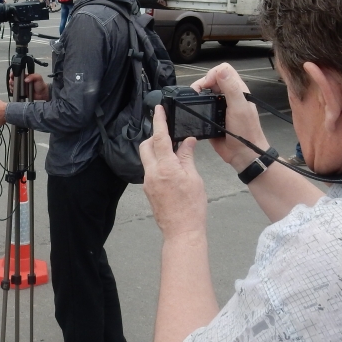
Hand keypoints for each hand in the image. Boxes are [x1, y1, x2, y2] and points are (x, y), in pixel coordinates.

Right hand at [9, 72, 49, 100]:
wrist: (43, 94)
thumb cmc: (41, 84)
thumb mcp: (38, 77)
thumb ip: (33, 76)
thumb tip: (26, 79)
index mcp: (26, 76)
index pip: (18, 73)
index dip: (14, 74)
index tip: (12, 75)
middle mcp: (23, 81)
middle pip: (14, 80)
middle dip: (11, 80)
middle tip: (12, 82)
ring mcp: (22, 87)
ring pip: (13, 85)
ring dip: (11, 86)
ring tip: (12, 87)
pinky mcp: (21, 93)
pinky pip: (15, 91)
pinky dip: (13, 91)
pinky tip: (13, 91)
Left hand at [139, 106, 207, 239]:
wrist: (182, 232)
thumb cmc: (192, 208)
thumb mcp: (194, 179)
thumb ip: (187, 157)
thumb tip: (187, 141)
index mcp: (165, 168)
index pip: (160, 138)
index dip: (159, 121)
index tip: (158, 109)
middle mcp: (152, 173)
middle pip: (147, 146)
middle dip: (155, 136)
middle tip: (168, 133)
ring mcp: (147, 183)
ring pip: (147, 158)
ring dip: (157, 151)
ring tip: (175, 153)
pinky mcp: (148, 190)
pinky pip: (150, 170)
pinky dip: (159, 164)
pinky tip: (172, 169)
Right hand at [191, 64, 269, 171]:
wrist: (243, 156)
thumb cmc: (245, 132)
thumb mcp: (239, 107)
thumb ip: (231, 88)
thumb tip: (220, 70)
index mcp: (238, 90)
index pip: (223, 71)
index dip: (212, 74)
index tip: (205, 85)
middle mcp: (228, 96)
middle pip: (212, 80)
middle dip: (202, 84)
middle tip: (195, 94)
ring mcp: (220, 107)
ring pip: (206, 93)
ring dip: (197, 95)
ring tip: (192, 102)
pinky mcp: (212, 117)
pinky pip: (202, 107)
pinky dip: (196, 106)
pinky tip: (194, 111)